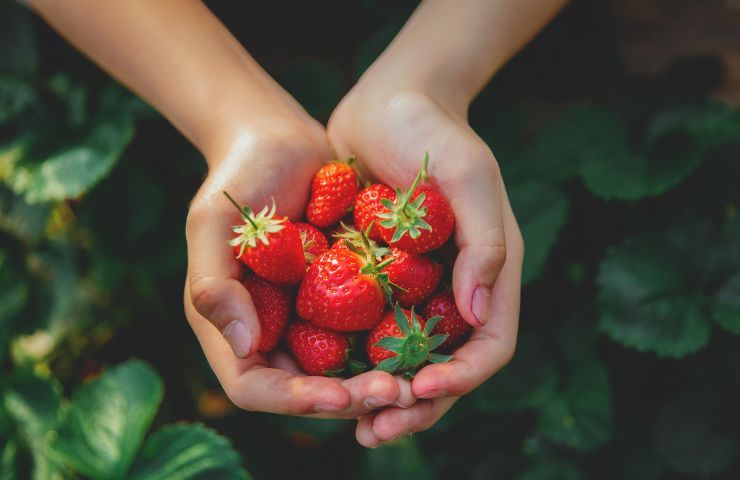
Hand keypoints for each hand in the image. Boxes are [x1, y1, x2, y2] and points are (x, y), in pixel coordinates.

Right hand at [185, 114, 414, 417]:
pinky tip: (424, 342)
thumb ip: (214, 284)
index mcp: (231, 324)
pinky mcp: (339, 297)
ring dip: (375, 380)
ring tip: (416, 378)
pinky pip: (364, 332)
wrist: (280, 140)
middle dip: (349, 398)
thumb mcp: (214, 223)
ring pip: (340, 370)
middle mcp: (269, 330)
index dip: (295, 400)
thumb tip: (242, 347)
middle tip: (397, 392)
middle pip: (305, 389)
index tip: (341, 396)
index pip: (254, 386)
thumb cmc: (238, 176)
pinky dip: (389, 345)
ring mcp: (305, 316)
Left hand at [328, 86, 523, 444]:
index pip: (488, 345)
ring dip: (384, 397)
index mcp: (488, 273)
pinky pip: (368, 332)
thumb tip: (479, 315)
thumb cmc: (433, 133)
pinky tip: (324, 379)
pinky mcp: (378, 280)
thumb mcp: (469, 176)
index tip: (419, 386)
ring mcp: (416, 289)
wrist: (387, 102)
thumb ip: (485, 242)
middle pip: (446, 367)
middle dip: (417, 404)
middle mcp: (455, 290)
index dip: (461, 377)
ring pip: (406, 360)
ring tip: (353, 424)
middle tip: (377, 430)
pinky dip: (354, 362)